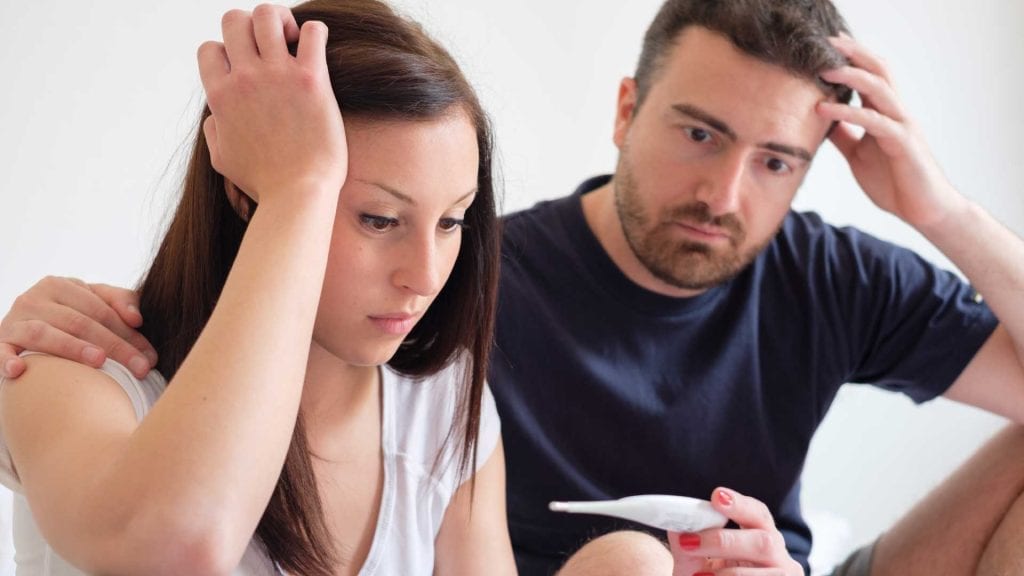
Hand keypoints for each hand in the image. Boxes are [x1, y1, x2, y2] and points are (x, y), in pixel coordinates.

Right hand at [0, 277, 156, 379]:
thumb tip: (137, 318)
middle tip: (139, 368)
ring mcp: (13, 321)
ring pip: (45, 334)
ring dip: (72, 348)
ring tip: (99, 361)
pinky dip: (7, 360)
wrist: (18, 333)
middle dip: (114, 346)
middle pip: (80, 323)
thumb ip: (119, 302)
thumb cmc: (66, 319)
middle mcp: (34, 299)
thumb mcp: (92, 303)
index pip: (101, 310)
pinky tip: (20, 370)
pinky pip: (0, 351)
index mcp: (60, 285)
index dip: (129, 333)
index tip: (150, 357)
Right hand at [199, 4, 346, 205]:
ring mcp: (278, 75)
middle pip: (234, 19)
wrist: (298, 194)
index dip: (226, 55)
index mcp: (220, 95)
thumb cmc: (264, 182)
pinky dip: (315, 32)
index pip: (209, 48)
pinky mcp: (312, 79)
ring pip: (268, 14)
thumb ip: (213, 130)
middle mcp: (245, 78)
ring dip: (281, 21)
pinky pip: (313, 31)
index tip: (245, 72)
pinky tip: (316, 49)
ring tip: (293, 42)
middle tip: (271, 50)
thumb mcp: (222, 158)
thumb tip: (215, 116)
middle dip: (250, 28)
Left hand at [668, 488, 802, 575]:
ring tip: (698, 575)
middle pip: (763, 542)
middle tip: (689, 542)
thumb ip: (687, 547)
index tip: (717, 496)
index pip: (758, 513)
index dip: (740, 504)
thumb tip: (676, 528)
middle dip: (724, 541)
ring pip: (759, 573)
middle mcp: (779, 557)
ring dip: (724, 574)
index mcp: (762, 537)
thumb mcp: (695, 562)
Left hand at [817, 34, 968, 231]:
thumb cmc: (894, 181)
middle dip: (854, 53)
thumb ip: (844, 136)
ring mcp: (902, 126)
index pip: (870, 75)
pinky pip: (875, 122)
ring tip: (824, 71)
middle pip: (879, 71)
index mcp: (885, 113)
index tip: (827, 44)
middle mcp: (896, 113)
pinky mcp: (903, 144)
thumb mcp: (859, 155)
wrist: (923, 210)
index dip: (851, 58)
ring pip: (880, 89)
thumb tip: (820, 121)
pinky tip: (824, 111)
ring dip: (852, 76)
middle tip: (828, 41)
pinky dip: (848, 114)